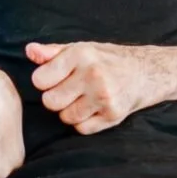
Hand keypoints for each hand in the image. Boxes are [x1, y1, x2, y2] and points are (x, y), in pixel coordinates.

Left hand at [27, 42, 166, 133]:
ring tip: (85, 99)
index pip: (40, 80)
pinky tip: (95, 108)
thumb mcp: (81, 49)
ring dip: (71, 111)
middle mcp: (93, 74)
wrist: (147, 72)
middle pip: (50, 101)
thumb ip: (52, 52)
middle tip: (72, 90)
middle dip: (57, 98)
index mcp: (81, 54)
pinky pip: (81, 128)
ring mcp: (104, 96)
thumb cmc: (108, 60)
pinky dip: (85, 122)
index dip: (46, 81)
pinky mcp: (113, 115)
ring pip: (65, 117)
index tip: (57, 78)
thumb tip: (29, 51)